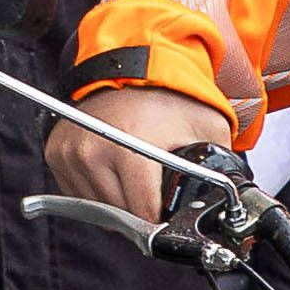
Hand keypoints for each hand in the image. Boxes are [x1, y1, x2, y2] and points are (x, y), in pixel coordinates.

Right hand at [45, 83, 235, 223]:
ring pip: (97, 207)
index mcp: (129, 149)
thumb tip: (233, 199)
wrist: (132, 68)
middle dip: (141, 213)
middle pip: (119, 212)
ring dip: (118, 204)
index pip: (142, 211)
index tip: (170, 220)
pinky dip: (97, 192)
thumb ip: (222, 166)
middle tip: (156, 198)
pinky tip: (115, 175)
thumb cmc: (170, 98)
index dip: (161, 222)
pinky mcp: (56, 153)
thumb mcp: (208, 129)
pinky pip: (77, 193)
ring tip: (136, 183)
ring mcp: (70, 152)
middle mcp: (93, 151)